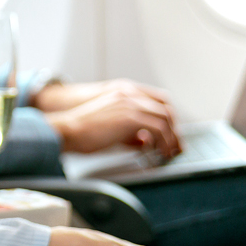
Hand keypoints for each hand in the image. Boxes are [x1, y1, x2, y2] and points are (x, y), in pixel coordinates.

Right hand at [40, 81, 181, 157]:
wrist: (68, 130)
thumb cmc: (84, 131)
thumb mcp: (112, 128)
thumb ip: (131, 131)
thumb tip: (146, 141)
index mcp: (124, 92)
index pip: (159, 99)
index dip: (169, 118)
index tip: (171, 134)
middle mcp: (130, 94)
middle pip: (167, 108)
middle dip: (175, 129)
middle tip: (176, 146)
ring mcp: (131, 104)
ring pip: (166, 118)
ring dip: (171, 138)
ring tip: (168, 152)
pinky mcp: (131, 117)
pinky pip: (159, 129)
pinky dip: (164, 142)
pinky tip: (159, 152)